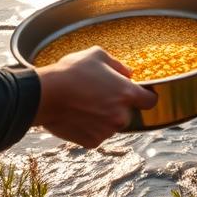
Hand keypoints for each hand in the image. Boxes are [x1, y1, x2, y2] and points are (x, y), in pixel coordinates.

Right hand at [34, 46, 157, 146]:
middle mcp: (120, 116)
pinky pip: (97, 134)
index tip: (139, 95)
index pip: (150, 100)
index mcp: (126, 93)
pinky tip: (78, 115)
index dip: (145, 96)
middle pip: (128, 113)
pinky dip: (91, 128)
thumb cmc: (72, 71)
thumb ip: (118, 65)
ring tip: (85, 103)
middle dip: (118, 106)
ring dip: (104, 117)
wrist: (45, 95)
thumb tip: (128, 74)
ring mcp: (107, 131)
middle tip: (99, 95)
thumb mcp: (97, 55)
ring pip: (111, 125)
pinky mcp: (92, 142)